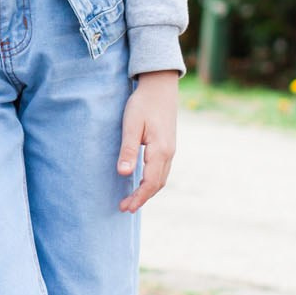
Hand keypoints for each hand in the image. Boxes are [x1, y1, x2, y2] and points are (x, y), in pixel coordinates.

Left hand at [117, 71, 180, 212]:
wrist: (160, 86)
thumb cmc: (143, 104)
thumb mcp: (131, 125)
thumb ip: (128, 150)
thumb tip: (124, 174)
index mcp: (160, 151)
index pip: (150, 183)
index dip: (138, 197)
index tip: (125, 207)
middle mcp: (169, 153)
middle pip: (157, 184)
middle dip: (142, 198)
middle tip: (125, 207)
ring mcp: (171, 150)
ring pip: (161, 178)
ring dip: (148, 191)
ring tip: (133, 199)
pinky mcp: (168, 145)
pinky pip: (162, 170)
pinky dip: (153, 181)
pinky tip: (142, 182)